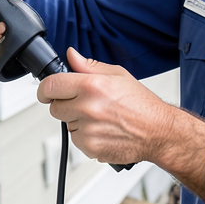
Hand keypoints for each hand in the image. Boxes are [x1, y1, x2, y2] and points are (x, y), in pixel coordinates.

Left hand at [37, 48, 167, 164]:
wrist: (159, 132)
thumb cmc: (142, 104)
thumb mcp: (117, 75)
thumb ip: (89, 66)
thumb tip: (71, 55)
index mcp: (92, 86)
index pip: (51, 86)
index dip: (45, 89)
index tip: (46, 91)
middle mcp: (88, 108)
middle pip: (54, 107)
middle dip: (64, 104)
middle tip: (83, 103)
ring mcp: (88, 130)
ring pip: (66, 124)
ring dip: (76, 121)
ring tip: (99, 117)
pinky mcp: (90, 148)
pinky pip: (76, 139)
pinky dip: (85, 136)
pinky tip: (102, 130)